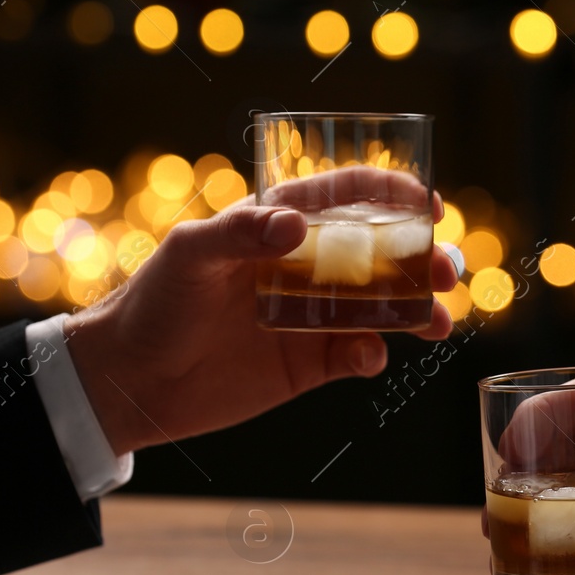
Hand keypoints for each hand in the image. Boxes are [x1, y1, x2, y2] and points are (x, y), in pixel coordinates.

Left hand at [64, 194, 456, 454]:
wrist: (128, 379)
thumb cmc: (153, 301)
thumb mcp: (189, 254)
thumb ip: (241, 233)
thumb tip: (297, 224)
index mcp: (277, 226)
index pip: (346, 197)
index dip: (392, 195)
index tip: (429, 205)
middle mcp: (302, 267)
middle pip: (379, 254)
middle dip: (420, 259)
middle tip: (446, 271)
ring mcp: (309, 317)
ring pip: (381, 307)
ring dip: (416, 311)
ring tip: (439, 323)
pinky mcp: (307, 364)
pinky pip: (357, 355)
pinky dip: (373, 355)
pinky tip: (369, 358)